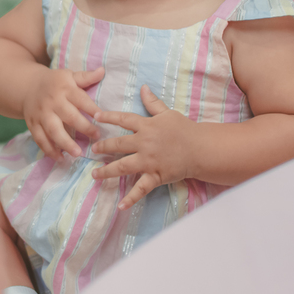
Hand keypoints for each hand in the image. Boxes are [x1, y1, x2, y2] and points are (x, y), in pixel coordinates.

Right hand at [21, 67, 103, 159]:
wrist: (27, 86)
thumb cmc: (55, 83)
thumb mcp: (69, 76)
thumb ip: (86, 77)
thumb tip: (102, 71)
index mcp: (64, 88)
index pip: (80, 99)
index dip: (91, 108)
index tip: (102, 117)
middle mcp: (52, 102)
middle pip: (68, 116)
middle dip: (83, 128)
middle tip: (96, 137)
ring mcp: (41, 114)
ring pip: (53, 130)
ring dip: (65, 143)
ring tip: (77, 154)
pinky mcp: (33, 124)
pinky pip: (40, 139)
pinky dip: (49, 150)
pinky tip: (60, 158)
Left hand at [90, 86, 199, 209]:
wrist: (201, 149)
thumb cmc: (184, 130)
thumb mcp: (167, 113)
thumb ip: (152, 103)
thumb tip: (143, 87)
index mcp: (146, 126)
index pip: (123, 119)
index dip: (109, 117)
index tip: (95, 117)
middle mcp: (144, 143)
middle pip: (118, 144)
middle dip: (103, 147)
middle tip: (93, 150)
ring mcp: (149, 161)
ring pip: (123, 166)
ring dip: (107, 171)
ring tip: (95, 174)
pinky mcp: (156, 176)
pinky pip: (141, 188)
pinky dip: (131, 199)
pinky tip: (120, 206)